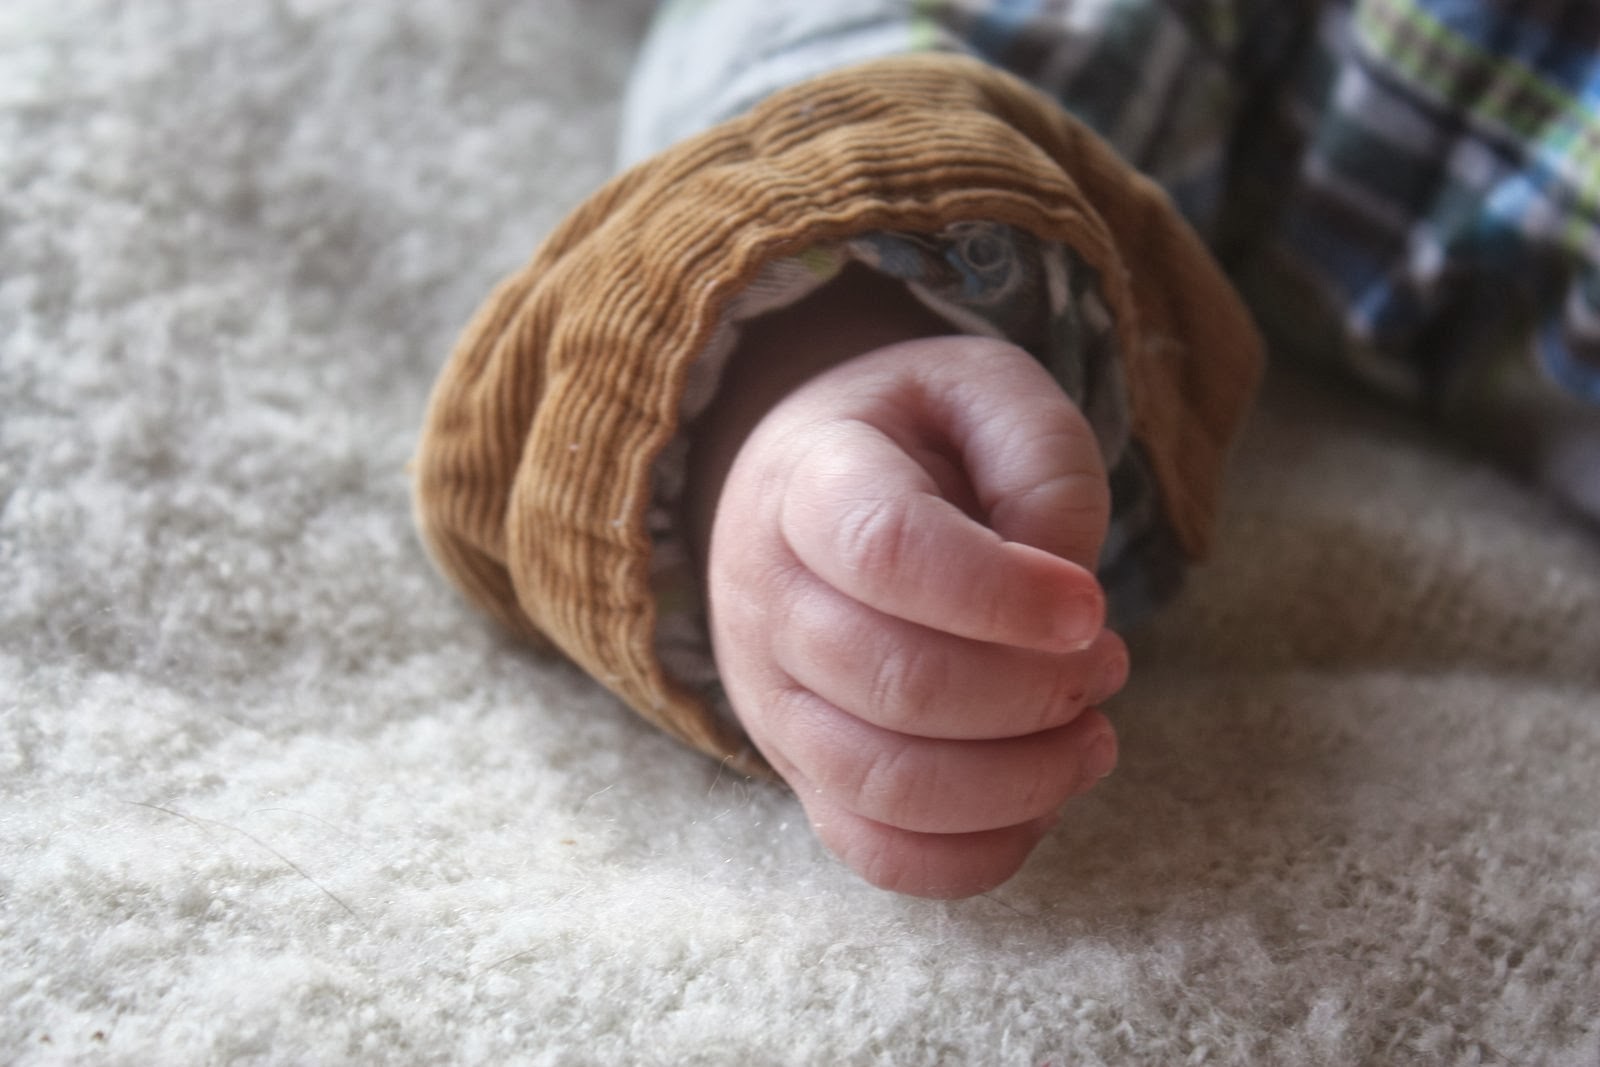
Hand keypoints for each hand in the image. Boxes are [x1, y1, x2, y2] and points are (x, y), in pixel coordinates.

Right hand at [702, 336, 1126, 897]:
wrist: (805, 485)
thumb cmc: (913, 438)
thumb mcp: (986, 393)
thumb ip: (1042, 466)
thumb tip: (1064, 594)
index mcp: (809, 483)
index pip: (882, 551)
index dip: (999, 594)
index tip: (1091, 608)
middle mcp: (768, 598)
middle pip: (894, 681)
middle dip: (1035, 692)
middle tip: (1109, 662)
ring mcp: (774, 697)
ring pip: (884, 782)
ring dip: (1018, 781)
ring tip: (1091, 737)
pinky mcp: (802, 770)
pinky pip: (875, 850)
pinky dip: (974, 853)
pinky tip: (1041, 802)